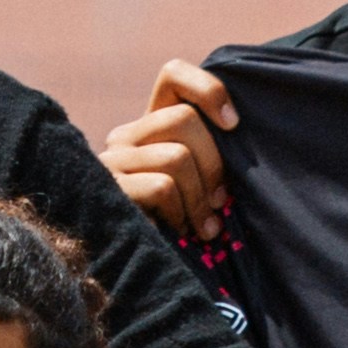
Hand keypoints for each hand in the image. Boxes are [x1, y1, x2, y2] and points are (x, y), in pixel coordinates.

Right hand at [104, 57, 237, 245]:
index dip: (208, 90)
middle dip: (214, 163)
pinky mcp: (109, 190)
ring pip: (177, 156)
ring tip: (204, 227)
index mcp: (149, 127)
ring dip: (200, 197)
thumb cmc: (178, 229)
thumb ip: (208, 156)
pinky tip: (181, 231)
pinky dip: (181, 212)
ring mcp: (112, 162)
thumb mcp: (197, 185)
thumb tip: (238, 132)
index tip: (233, 124)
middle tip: (220, 201)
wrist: (129, 272)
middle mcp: (125, 137)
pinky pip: (162, 186)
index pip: (173, 75)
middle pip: (183, 119)